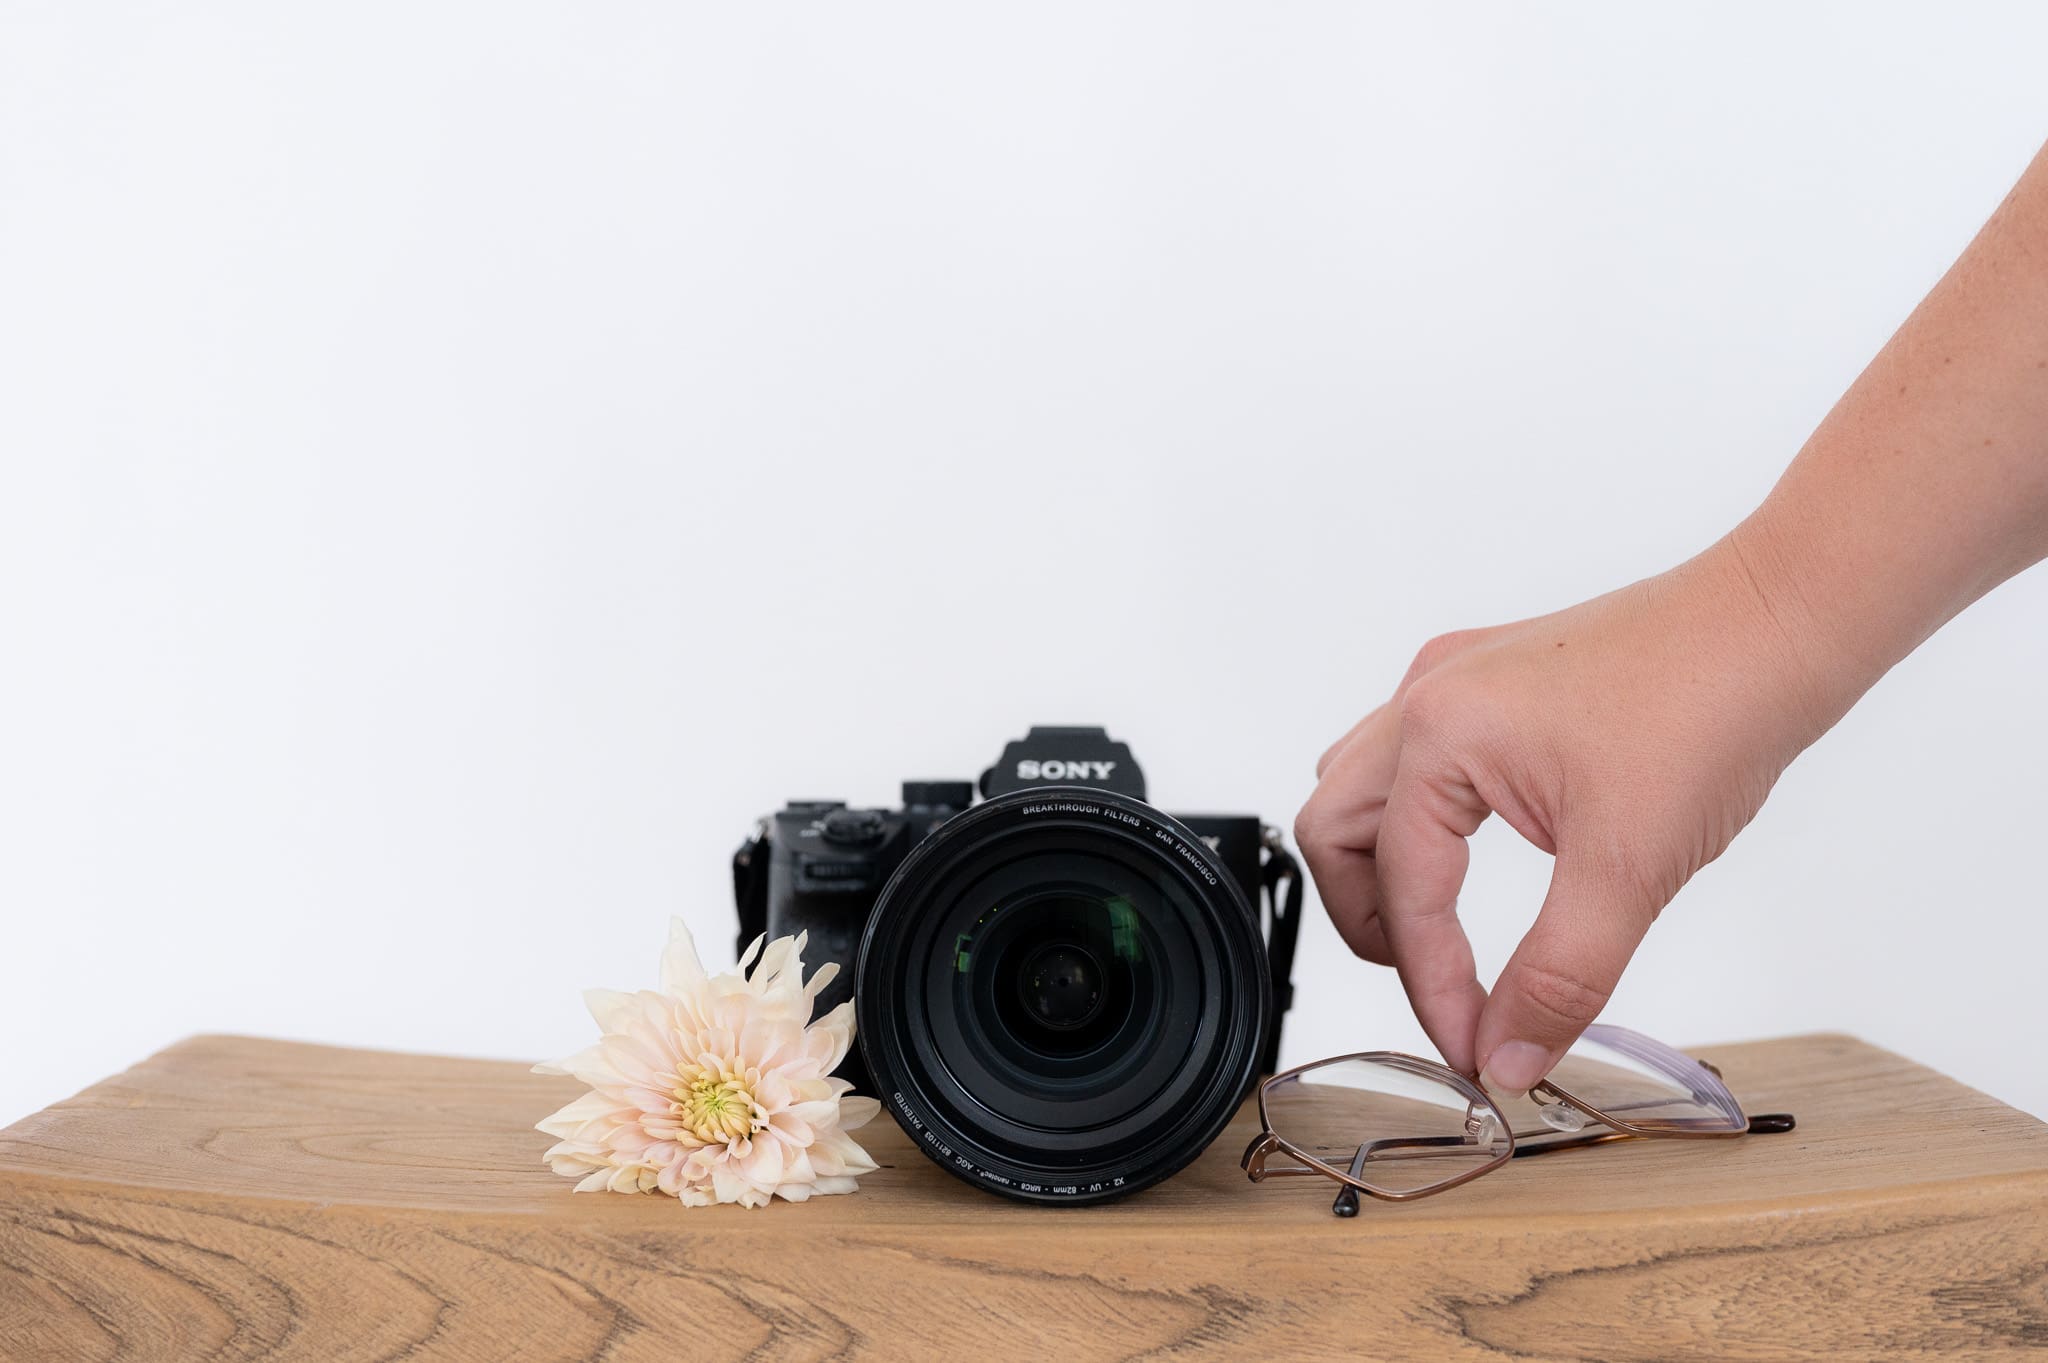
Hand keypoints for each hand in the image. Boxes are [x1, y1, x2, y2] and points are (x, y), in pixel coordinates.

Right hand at [1294, 534, 1841, 1096]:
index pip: (1403, 892)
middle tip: (1439, 991)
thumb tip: (1509, 1058)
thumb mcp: (1631, 868)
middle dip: (1373, 925)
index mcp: (1440, 734)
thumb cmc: (1710, 709)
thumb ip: (1559, 977)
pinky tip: (1475, 853)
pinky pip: (1410, 755)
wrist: (1778, 624)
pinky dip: (1419, 822)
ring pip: (1361, 787)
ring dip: (1383, 869)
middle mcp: (1428, 697)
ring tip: (1440, 933)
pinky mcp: (1490, 678)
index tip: (1475, 1051)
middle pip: (1336, 832)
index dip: (1433, 989)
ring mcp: (1454, 679)